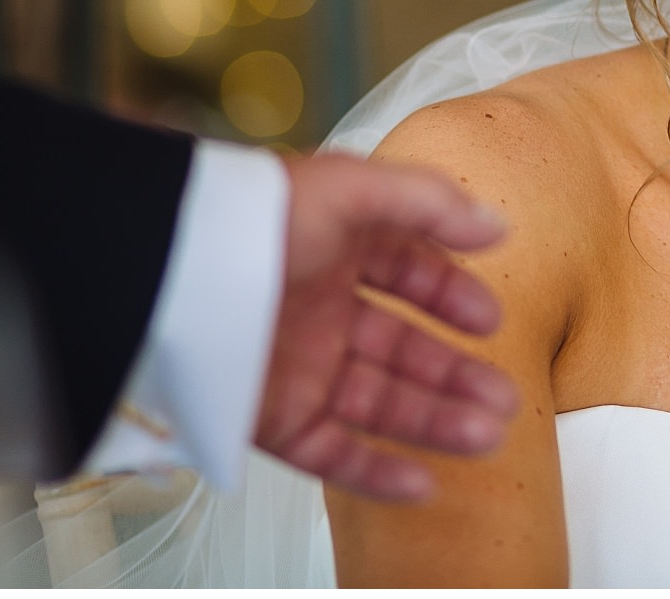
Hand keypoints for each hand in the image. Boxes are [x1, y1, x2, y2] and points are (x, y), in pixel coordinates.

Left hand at [254, 153, 518, 501]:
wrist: (165, 280)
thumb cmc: (252, 221)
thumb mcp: (350, 189)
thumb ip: (429, 203)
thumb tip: (496, 226)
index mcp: (334, 246)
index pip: (406, 273)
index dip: (450, 296)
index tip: (491, 320)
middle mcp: (318, 307)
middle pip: (402, 348)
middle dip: (456, 373)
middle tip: (504, 396)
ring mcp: (296, 365)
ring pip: (379, 402)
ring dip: (436, 421)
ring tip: (488, 434)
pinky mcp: (270, 419)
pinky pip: (333, 452)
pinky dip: (378, 472)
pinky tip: (424, 480)